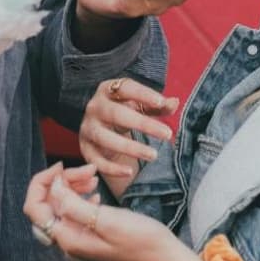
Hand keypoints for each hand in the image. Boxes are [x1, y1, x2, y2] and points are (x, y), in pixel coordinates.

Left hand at [23, 164, 206, 260]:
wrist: (163, 257)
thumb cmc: (139, 240)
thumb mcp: (105, 219)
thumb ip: (74, 205)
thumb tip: (53, 187)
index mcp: (67, 238)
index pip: (34, 207)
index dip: (42, 183)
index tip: (62, 167)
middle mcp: (68, 239)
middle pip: (47, 203)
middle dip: (61, 181)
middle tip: (87, 170)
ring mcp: (80, 237)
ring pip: (61, 204)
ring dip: (72, 186)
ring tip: (93, 177)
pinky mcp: (91, 233)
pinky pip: (75, 211)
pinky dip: (81, 195)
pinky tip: (96, 191)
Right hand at [80, 77, 176, 198]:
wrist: (103, 129)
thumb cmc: (126, 112)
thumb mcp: (142, 106)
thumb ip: (158, 105)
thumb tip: (174, 103)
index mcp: (108, 90)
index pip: (125, 88)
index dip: (143, 94)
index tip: (162, 102)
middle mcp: (95, 107)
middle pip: (117, 114)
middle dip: (143, 124)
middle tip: (168, 134)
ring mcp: (88, 128)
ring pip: (105, 138)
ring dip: (130, 148)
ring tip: (153, 155)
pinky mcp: (85, 148)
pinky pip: (96, 160)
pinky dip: (111, 169)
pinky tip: (129, 172)